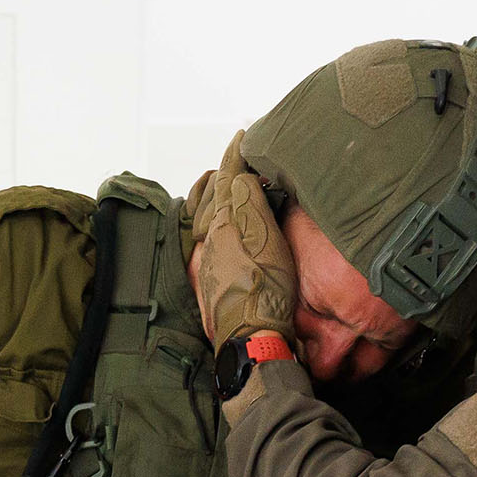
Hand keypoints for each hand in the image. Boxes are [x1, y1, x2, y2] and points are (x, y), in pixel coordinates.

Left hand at [186, 142, 297, 350]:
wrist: (253, 340)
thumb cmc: (266, 293)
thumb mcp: (268, 240)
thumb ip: (252, 205)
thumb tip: (241, 178)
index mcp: (223, 223)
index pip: (229, 178)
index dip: (237, 155)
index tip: (243, 136)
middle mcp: (210, 239)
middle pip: (213, 196)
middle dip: (226, 174)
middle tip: (238, 157)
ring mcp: (209, 260)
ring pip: (209, 216)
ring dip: (219, 197)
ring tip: (230, 185)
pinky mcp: (213, 279)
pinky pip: (211, 237)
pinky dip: (219, 221)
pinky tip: (227, 227)